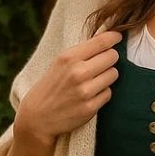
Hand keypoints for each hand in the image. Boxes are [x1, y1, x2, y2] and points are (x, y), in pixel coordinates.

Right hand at [14, 29, 121, 144]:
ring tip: (93, 81)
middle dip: (109, 59)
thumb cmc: (50, 86)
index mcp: (68, 57)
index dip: (113, 37)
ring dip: (107, 76)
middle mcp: (78, 72)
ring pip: (113, 74)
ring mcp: (85, 91)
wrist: (37, 117)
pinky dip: (102, 93)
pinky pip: (108, 93)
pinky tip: (89, 95)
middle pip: (112, 56)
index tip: (117, 37)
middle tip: (101, 64)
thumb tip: (108, 39)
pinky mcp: (90, 107)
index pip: (101, 41)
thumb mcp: (58, 63)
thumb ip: (81, 53)